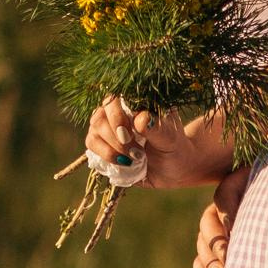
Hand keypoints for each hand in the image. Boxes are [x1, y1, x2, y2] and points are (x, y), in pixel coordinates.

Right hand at [84, 98, 218, 191]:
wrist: (175, 168)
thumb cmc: (174, 145)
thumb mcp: (170, 137)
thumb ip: (156, 127)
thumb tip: (140, 119)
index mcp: (131, 103)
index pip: (111, 100)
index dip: (116, 118)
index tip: (129, 135)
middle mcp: (115, 115)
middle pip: (98, 120)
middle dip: (115, 140)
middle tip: (136, 152)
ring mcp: (106, 133)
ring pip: (92, 137)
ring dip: (110, 151)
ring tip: (133, 159)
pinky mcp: (104, 150)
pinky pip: (93, 153)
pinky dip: (107, 160)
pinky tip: (126, 164)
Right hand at [193, 168, 249, 267]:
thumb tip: (262, 221)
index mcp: (238, 189)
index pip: (224, 195)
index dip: (227, 213)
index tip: (235, 231)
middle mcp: (223, 210)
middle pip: (208, 222)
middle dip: (216, 243)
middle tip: (227, 259)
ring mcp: (216, 233)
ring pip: (202, 244)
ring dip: (209, 262)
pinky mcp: (214, 255)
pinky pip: (200, 263)